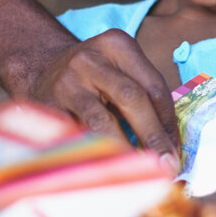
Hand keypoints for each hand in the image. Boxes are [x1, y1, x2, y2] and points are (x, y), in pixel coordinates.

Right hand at [31, 29, 180, 171]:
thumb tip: (169, 144)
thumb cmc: (93, 77)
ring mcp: (66, 83)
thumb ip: (144, 97)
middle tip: (166, 165)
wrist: (40, 69)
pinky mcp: (46, 107)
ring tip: (139, 172)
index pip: (153, 85)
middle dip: (152, 135)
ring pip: (101, 121)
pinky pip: (76, 137)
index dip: (168, 121)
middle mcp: (90, 60)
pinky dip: (94, 155)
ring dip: (125, 150)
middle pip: (132, 98)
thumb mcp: (119, 70)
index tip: (175, 150)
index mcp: (117, 45)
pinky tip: (108, 169)